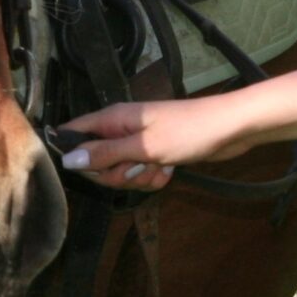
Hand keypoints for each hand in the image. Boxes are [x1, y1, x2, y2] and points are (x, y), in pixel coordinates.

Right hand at [56, 96, 259, 188]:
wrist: (230, 130)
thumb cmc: (187, 131)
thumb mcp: (143, 147)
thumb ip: (105, 154)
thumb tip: (66, 159)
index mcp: (113, 118)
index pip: (74, 133)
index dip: (73, 154)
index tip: (91, 169)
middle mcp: (121, 129)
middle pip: (97, 162)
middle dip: (117, 173)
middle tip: (139, 166)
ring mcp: (139, 143)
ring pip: (121, 173)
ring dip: (140, 177)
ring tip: (160, 166)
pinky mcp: (155, 155)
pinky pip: (142, 175)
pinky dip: (154, 177)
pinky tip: (170, 170)